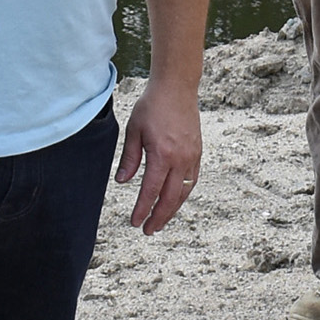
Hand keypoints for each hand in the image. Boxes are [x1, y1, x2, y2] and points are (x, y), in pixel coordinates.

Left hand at [116, 75, 201, 234]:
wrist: (177, 88)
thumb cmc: (152, 106)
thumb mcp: (133, 130)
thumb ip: (129, 158)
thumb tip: (122, 182)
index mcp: (162, 154)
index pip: (151, 190)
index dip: (142, 209)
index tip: (135, 222)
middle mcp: (180, 159)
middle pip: (170, 198)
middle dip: (159, 217)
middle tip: (148, 230)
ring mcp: (192, 156)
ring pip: (184, 192)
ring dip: (172, 209)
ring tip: (160, 221)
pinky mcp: (198, 152)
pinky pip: (192, 180)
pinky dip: (183, 194)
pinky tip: (175, 200)